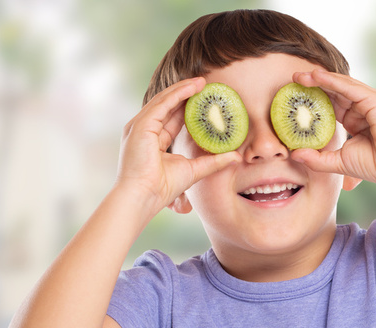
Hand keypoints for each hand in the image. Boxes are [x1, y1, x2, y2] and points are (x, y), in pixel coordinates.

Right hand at [116, 77, 241, 214]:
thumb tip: (235, 156)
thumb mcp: (194, 170)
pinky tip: (192, 88)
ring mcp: (140, 127)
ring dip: (183, 89)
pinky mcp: (140, 126)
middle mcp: (144, 131)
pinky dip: (177, 94)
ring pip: (164, 101)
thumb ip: (213, 161)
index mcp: (153, 140)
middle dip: (186, 94)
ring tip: (202, 82)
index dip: (188, 108)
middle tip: (206, 85)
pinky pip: (162, 104)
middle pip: (167, 106)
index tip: (205, 100)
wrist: (144, 197)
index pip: (172, 118)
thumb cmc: (162, 188)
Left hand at [291, 70, 375, 190]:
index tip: (295, 95)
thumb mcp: (338, 162)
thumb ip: (317, 158)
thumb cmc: (375, 166)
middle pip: (336, 90)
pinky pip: (349, 88)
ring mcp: (371, 102)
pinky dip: (332, 81)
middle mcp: (364, 107)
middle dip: (314, 83)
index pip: (333, 103)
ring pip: (342, 85)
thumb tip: (294, 155)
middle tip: (293, 78)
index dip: (315, 97)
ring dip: (320, 78)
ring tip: (300, 75)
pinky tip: (316, 77)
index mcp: (357, 119)